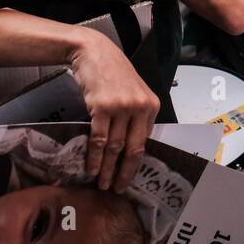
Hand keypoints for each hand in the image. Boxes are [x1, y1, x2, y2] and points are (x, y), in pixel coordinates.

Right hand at [68, 32, 159, 191]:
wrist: (95, 53)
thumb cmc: (113, 74)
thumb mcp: (134, 93)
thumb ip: (137, 116)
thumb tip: (132, 147)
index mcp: (152, 106)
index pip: (145, 142)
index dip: (136, 163)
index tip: (130, 178)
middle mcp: (141, 107)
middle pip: (134, 148)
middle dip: (125, 172)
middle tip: (117, 190)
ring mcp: (122, 107)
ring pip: (115, 147)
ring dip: (107, 169)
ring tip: (102, 184)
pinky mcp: (103, 107)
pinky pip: (100, 139)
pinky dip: (95, 157)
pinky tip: (91, 169)